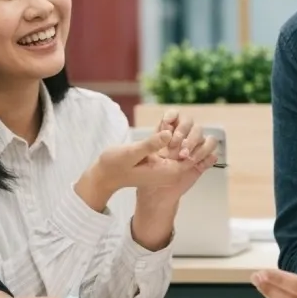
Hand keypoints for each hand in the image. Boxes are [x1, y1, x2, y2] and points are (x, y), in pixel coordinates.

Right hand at [76, 130, 198, 210]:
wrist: (104, 174)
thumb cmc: (114, 164)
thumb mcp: (131, 153)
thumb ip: (151, 144)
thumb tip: (169, 133)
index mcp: (167, 172)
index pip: (192, 158)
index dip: (190, 141)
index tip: (180, 129)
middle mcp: (170, 172)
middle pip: (191, 154)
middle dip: (187, 137)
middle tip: (175, 123)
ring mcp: (166, 169)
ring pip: (183, 150)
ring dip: (181, 136)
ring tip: (169, 122)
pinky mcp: (160, 163)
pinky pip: (174, 149)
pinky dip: (173, 138)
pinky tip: (166, 125)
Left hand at [143, 109, 218, 200]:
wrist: (156, 195)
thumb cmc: (147, 175)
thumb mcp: (144, 159)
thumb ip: (152, 144)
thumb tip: (167, 133)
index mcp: (167, 133)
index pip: (174, 115)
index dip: (173, 116)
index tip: (167, 125)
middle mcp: (183, 139)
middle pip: (193, 125)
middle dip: (187, 136)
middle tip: (178, 151)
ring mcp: (194, 150)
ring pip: (206, 138)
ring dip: (198, 148)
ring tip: (187, 160)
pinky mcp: (201, 163)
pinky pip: (212, 155)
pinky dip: (208, 158)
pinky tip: (198, 165)